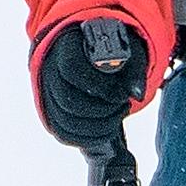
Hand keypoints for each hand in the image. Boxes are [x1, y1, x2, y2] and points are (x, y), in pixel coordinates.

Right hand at [36, 17, 149, 149]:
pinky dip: (90, 138)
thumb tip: (138, 94)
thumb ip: (133, 71)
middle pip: (68, 100)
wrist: (93, 56)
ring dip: (99, 125)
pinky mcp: (51, 114)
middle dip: (103, 110)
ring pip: (66, 121)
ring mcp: (47, 95)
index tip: (123, 95)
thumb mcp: (127, 53)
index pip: (72, 68)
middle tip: (124, 105)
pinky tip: (109, 128)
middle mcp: (49, 71)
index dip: (100, 86)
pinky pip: (65, 135)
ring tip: (119, 114)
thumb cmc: (111, 53)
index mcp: (66, 47)